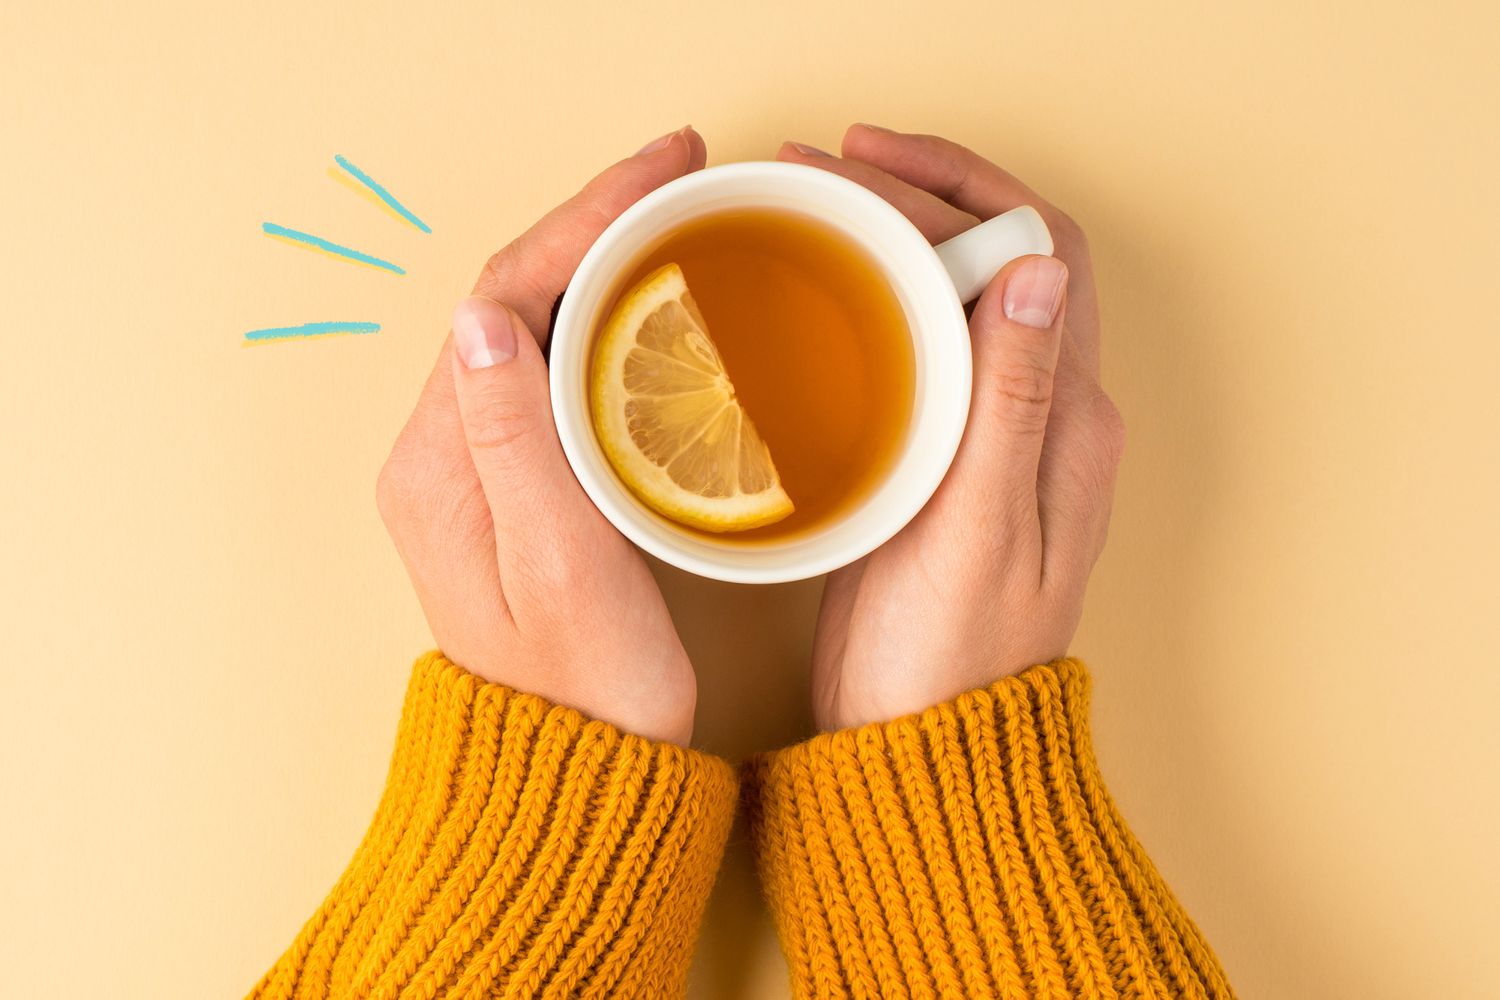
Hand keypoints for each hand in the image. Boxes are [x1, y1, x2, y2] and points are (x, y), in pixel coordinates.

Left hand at [376, 127, 707, 745]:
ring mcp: (470, 471)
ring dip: (593, 262)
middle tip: (681, 172)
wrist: (580, 776)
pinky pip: (544, 371)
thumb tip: (481, 319)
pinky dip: (596, 318)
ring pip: (527, 328)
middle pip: (508, 300)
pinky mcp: (507, 488)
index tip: (662, 175)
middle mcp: (438, 457)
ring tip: (671, 215)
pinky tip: (647, 303)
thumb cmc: (591, 694)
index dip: (582, 224)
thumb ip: (518, 445)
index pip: (502, 300)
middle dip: (592, 223)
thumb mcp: (562, 571)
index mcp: (441, 467)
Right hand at [779, 127, 1124, 730]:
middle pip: (997, 261)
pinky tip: (817, 299)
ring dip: (894, 242)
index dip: (966, 186)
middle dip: (917, 197)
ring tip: (812, 211)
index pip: (1037, 253)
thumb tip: (1037, 271)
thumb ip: (1013, 403)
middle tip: (818, 171)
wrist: (922, 744)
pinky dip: (874, 305)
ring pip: (956, 300)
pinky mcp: (941, 464)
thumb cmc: (953, 659)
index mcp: (1067, 421)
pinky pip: (921, 353)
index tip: (873, 161)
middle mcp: (1042, 417)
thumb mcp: (981, 531)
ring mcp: (991, 438)